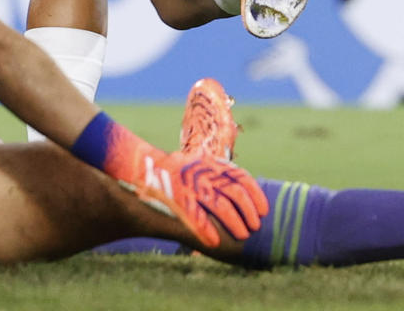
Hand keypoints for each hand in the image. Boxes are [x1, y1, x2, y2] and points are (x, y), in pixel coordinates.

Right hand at [120, 146, 267, 248]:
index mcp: (210, 162)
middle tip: (254, 226)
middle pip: (235, 192)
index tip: (264, 210)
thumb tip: (238, 194)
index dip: (256, 194)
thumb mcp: (196, 163)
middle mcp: (203, 171)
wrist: (139, 162)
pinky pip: (195, 215)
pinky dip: (206, 229)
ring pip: (220, 204)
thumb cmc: (171, 169)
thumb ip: (214, 174)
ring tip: (243, 235)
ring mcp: (190, 184)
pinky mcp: (175, 197)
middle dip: (248, 211)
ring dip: (235, 222)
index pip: (241, 177)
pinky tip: (215, 242)